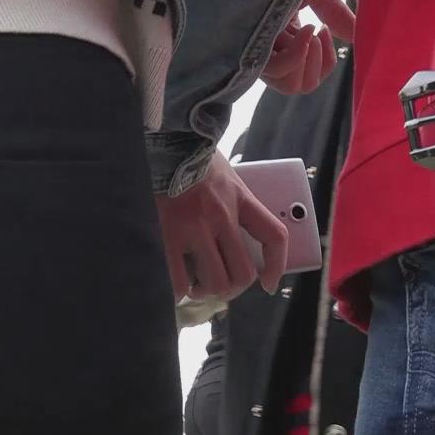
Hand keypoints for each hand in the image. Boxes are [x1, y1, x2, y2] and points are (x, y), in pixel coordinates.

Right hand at [158, 153, 287, 303]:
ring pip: (215, 283)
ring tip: (194, 286)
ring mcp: (194, 227)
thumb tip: (229, 234)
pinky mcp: (167, 235)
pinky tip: (174, 284)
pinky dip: (179, 291)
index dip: (276, 266)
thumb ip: (230, 200)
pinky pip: (180, 281)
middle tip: (216, 285)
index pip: (274, 237)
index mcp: (239, 198)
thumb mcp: (222, 173)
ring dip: (205, 291)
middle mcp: (221, 215)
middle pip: (243, 274)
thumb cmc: (187, 157)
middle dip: (231, 289)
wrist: (157, 142)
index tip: (267, 283)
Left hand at [261, 0, 354, 95]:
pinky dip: (299, 55)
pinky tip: (306, 30)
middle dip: (316, 68)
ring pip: (287, 85)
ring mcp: (258, 48)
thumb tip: (355, 35)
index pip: (303, 77)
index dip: (323, 64)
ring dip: (309, 61)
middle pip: (295, 87)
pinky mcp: (251, 44)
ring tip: (312, 31)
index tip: (325, 31)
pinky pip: (278, 70)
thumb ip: (335, 15)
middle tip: (319, 35)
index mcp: (282, 39)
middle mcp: (268, 48)